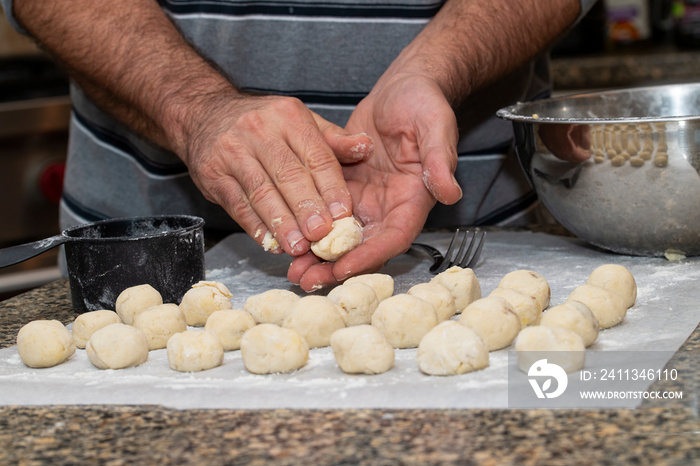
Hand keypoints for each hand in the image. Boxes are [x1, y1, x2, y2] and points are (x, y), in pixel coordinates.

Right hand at [183, 92, 372, 255]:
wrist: (203, 113)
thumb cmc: (262, 123)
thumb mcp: (299, 120)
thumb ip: (333, 139)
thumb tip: (366, 147)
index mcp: (289, 117)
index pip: (316, 155)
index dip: (330, 188)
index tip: (343, 214)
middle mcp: (259, 131)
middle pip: (288, 175)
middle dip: (306, 208)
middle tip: (321, 235)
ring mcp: (232, 152)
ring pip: (261, 192)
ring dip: (281, 223)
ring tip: (297, 247)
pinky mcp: (212, 174)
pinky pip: (237, 204)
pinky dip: (255, 227)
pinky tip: (270, 243)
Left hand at [288, 73, 462, 290]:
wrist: (404, 86)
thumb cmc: (424, 102)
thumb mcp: (436, 125)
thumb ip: (441, 160)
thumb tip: (450, 192)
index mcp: (413, 199)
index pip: (393, 238)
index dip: (369, 256)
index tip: (342, 268)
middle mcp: (388, 206)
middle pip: (363, 247)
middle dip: (335, 266)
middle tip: (306, 279)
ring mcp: (364, 199)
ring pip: (339, 236)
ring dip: (317, 254)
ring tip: (291, 268)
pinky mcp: (343, 187)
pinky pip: (324, 212)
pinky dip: (308, 226)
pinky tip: (286, 235)